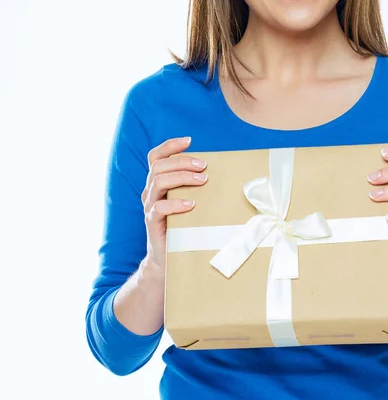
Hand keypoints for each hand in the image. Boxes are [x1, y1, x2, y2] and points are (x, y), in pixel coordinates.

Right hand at [142, 136, 208, 268]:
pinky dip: (175, 203)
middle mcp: (151, 191)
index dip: (170, 145)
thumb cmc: (184, 225)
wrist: (167, 258)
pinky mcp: (152, 223)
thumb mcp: (189, 200)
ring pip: (157, 182)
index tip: (190, 141)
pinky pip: (158, 208)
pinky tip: (191, 204)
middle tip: (204, 166)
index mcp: (158, 182)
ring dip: (182, 177)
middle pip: (158, 166)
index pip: (156, 157)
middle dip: (183, 161)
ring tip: (202, 180)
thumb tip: (226, 171)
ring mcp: (150, 206)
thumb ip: (197, 186)